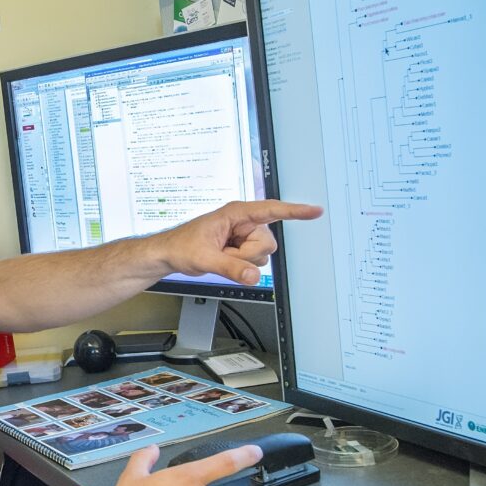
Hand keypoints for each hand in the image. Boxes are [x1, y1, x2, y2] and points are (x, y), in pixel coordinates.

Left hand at [157, 200, 322, 286]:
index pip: (271, 210)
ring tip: (221, 256)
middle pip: (267, 243)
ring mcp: (244, 235)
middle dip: (247, 255)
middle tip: (224, 254)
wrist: (170, 254)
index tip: (315, 211)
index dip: (294, 211)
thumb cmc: (181, 246)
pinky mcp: (242, 247)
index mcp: (236, 213)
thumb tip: (253, 276)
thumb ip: (231, 268)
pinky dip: (240, 266)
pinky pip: (254, 262)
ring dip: (242, 261)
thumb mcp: (204, 258)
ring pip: (261, 256)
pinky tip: (224, 260)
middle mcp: (243, 222)